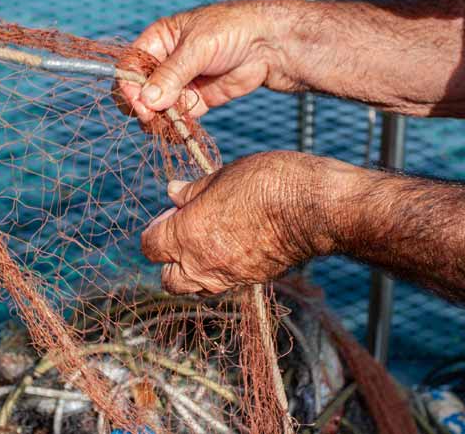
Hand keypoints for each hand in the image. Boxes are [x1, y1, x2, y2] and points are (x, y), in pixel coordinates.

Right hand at [118, 0, 297, 121]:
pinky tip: (178, 134)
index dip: (128, 86)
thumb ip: (172, 75)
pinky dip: (176, 128)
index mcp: (159, 40)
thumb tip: (147, 101)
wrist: (271, 44)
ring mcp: (182, 83)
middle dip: (142, 106)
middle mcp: (166, 63)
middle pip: (140, 91)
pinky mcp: (198, 100)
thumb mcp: (199, 47)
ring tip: (167, 128)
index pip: (130, 66)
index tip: (138, 103)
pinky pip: (179, 118)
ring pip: (158, 108)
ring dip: (159, 121)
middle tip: (151, 118)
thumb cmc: (234, 30)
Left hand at [141, 151, 356, 294]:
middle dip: (170, 261)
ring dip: (193, 272)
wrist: (315, 209)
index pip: (150, 246)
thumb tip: (172, 192)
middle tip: (186, 232)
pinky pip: (223, 285)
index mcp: (186, 235)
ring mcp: (227, 278)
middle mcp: (201, 264)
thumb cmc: (268, 184)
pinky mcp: (251, 281)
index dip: (156, 229)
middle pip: (168, 279)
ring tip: (208, 243)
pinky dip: (220, 272)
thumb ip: (193, 191)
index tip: (170, 214)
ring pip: (195, 288)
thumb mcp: (222, 176)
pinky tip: (233, 247)